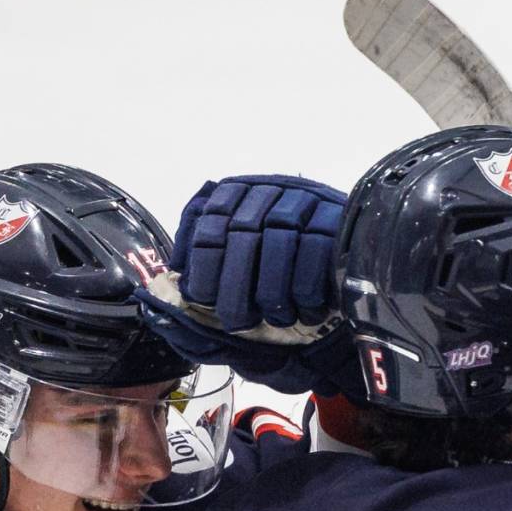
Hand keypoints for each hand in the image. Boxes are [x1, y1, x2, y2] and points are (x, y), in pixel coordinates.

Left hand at [177, 176, 347, 335]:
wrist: (341, 257)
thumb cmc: (274, 268)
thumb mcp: (231, 258)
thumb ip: (199, 259)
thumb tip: (170, 276)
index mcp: (233, 192)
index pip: (208, 222)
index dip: (202, 265)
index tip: (201, 300)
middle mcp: (267, 189)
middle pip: (242, 234)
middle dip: (235, 286)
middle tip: (236, 321)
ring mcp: (303, 199)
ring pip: (279, 243)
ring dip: (272, 292)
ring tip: (274, 320)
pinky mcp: (335, 218)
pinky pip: (316, 254)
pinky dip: (307, 291)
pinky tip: (305, 312)